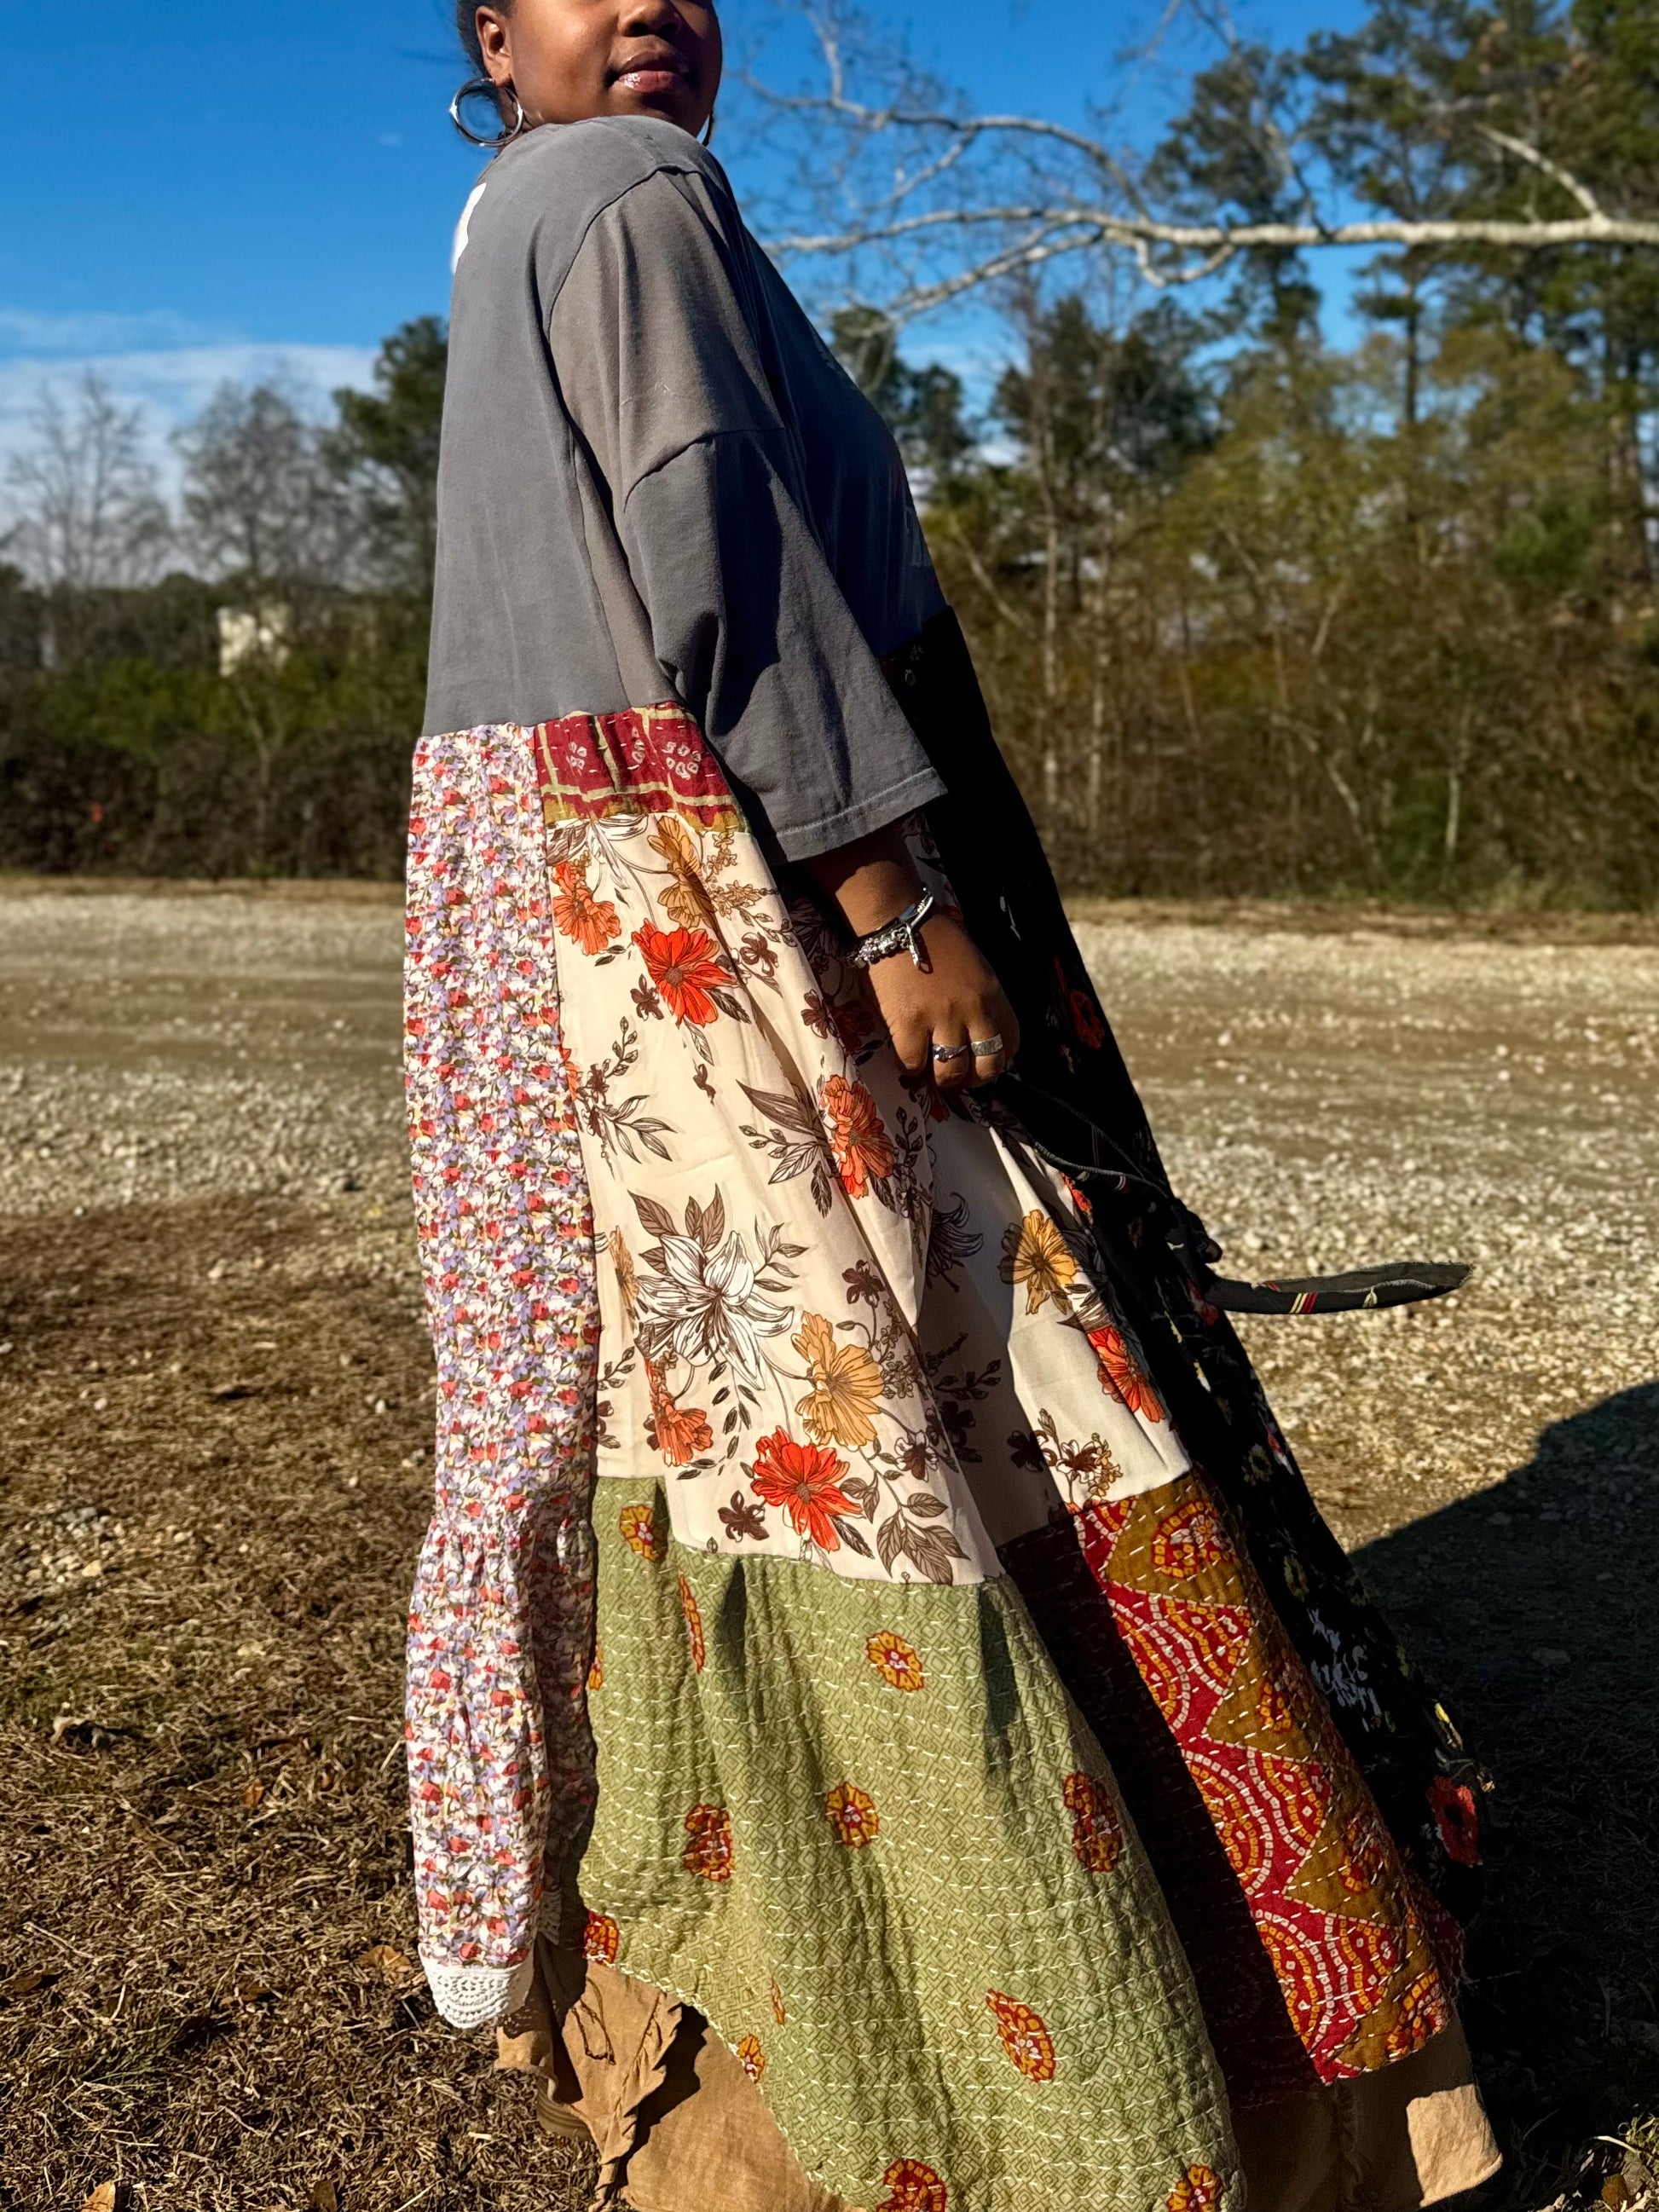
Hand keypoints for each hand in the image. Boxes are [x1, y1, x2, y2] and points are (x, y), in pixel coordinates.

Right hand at [864, 912, 1020, 1092]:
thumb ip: (981, 1001)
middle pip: (987, 1066)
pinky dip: (909, 1066)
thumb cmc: (935, 941)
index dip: (997, 1061)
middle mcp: (973, 1009)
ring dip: (940, 1078)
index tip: (981, 1065)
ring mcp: (941, 1017)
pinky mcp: (908, 1023)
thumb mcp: (975, 969)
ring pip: (951, 1072)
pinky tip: (904, 1054)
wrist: (898, 922)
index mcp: (992, 994)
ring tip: (928, 1070)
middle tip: (956, 1077)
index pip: (1011, 1043)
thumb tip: (976, 1035)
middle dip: (972, 1079)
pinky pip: (913, 1063)